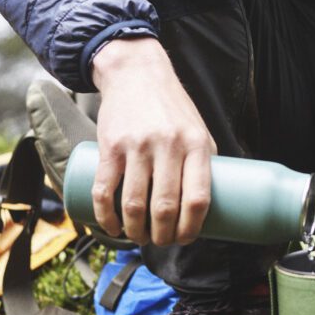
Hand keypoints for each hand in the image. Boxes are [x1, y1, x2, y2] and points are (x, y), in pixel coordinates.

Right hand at [89, 36, 214, 245]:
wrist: (137, 73)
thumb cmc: (172, 108)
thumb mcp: (198, 129)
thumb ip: (203, 163)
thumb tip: (210, 206)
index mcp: (196, 144)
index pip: (198, 198)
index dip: (192, 227)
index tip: (186, 239)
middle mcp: (168, 145)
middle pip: (165, 207)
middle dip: (163, 235)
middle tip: (160, 241)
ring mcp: (137, 146)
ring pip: (134, 204)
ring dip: (135, 232)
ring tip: (139, 237)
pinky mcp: (110, 146)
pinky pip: (105, 191)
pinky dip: (106, 217)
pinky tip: (112, 228)